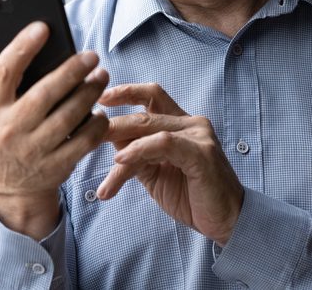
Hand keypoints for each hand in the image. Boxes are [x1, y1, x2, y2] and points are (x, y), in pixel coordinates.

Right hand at [0, 21, 108, 238]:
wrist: (10, 188)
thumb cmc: (3, 133)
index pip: (5, 72)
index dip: (23, 47)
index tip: (43, 27)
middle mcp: (9, 129)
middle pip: (45, 94)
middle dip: (72, 71)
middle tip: (91, 56)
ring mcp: (33, 151)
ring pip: (69, 116)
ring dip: (90, 92)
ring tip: (102, 76)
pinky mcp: (56, 166)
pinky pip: (84, 140)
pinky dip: (97, 123)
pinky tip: (101, 110)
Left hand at [96, 83, 243, 246]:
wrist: (227, 220)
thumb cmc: (193, 196)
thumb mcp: (156, 172)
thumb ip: (137, 154)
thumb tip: (108, 138)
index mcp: (182, 123)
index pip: (152, 95)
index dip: (126, 91)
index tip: (101, 97)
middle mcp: (191, 123)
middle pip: (146, 111)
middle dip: (112, 121)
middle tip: (85, 130)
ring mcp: (198, 135)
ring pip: (150, 127)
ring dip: (119, 137)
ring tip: (94, 149)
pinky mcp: (201, 153)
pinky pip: (164, 144)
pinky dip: (139, 149)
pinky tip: (120, 162)